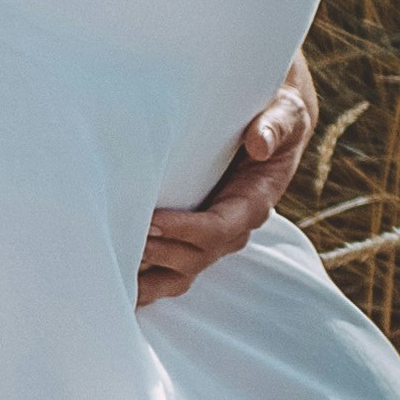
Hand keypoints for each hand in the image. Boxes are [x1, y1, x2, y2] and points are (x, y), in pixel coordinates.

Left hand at [139, 55, 316, 308]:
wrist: (269, 124)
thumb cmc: (275, 117)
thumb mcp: (285, 114)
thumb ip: (276, 125)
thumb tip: (260, 143)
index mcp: (254, 202)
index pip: (220, 227)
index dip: (186, 229)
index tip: (152, 222)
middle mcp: (233, 227)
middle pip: (197, 257)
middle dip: (161, 253)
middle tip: (124, 241)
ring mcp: (211, 237)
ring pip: (181, 273)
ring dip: (150, 280)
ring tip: (114, 273)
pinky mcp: (192, 237)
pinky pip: (169, 269)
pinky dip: (145, 282)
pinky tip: (116, 285)